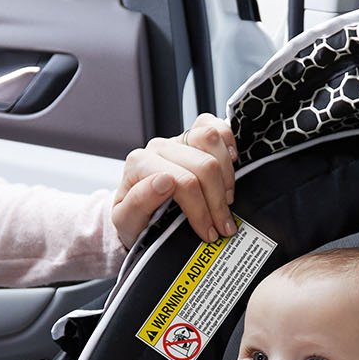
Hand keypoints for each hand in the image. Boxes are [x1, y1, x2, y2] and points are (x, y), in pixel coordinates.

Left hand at [111, 114, 238, 246]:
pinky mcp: (194, 137)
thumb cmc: (134, 220)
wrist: (139, 215)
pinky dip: (228, 144)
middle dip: (217, 201)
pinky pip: (216, 126)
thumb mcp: (127, 222)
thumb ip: (138, 202)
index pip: (183, 182)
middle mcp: (160, 147)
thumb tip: (163, 181)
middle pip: (203, 165)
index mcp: (140, 163)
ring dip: (225, 175)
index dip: (200, 210)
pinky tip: (231, 165)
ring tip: (226, 201)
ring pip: (210, 139)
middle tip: (222, 226)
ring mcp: (178, 140)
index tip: (208, 233)